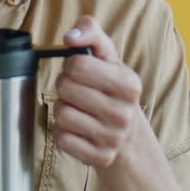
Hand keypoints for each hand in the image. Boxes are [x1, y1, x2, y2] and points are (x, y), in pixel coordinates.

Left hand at [53, 16, 144, 168]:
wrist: (128, 136)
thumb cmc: (111, 88)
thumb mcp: (107, 56)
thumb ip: (90, 32)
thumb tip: (69, 37)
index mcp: (129, 84)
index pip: (77, 63)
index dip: (72, 64)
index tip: (80, 70)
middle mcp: (124, 113)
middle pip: (65, 87)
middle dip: (65, 85)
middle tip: (77, 90)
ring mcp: (112, 139)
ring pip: (60, 113)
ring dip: (62, 108)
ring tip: (78, 109)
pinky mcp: (99, 158)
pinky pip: (61, 138)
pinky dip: (63, 131)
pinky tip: (78, 129)